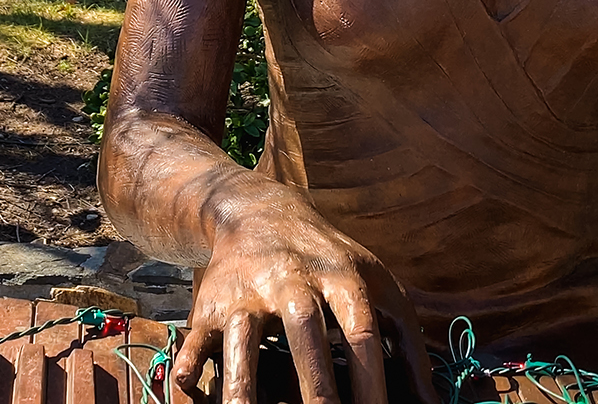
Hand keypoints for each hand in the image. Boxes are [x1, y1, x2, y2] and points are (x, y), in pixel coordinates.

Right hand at [171, 196, 436, 403]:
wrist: (258, 212)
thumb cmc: (331, 263)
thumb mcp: (378, 288)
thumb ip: (408, 347)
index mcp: (341, 277)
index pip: (362, 332)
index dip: (371, 380)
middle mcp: (292, 281)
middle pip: (306, 336)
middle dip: (316, 388)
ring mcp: (246, 292)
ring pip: (243, 340)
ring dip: (243, 386)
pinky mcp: (208, 304)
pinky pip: (196, 339)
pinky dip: (190, 366)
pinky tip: (190, 390)